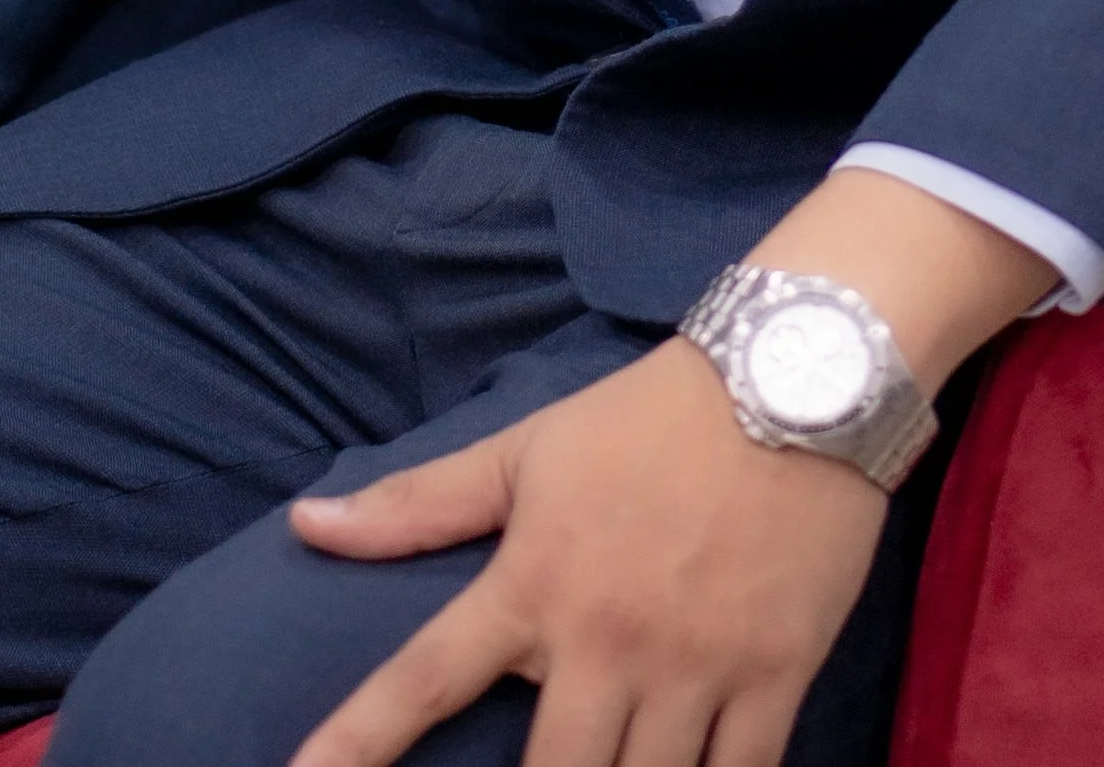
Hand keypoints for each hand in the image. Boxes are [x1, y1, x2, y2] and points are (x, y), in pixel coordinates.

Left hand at [286, 338, 886, 766]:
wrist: (798, 373)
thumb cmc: (649, 417)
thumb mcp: (528, 448)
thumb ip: (421, 503)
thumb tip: (306, 525)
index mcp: (534, 579)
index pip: (424, 678)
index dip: (358, 741)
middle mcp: (606, 635)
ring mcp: (695, 663)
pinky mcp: (776, 675)